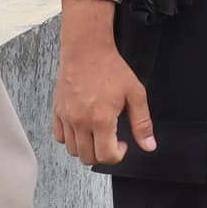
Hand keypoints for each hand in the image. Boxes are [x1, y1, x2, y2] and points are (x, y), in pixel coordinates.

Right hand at [50, 3, 153, 165]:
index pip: (106, 156)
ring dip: (87, 149)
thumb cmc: (111, 69)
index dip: (118, 155)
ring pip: (72, 150)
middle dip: (103, 155)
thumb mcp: (135, 94)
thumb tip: (149, 146)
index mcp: (101, 119)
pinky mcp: (57, 111)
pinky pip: (59, 137)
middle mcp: (80, 122)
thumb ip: (142, 123)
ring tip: (97, 134)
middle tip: (111, 140)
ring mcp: (66, 117)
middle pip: (88, 158)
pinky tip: (82, 128)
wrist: (87, 50)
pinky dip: (70, 139)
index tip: (123, 144)